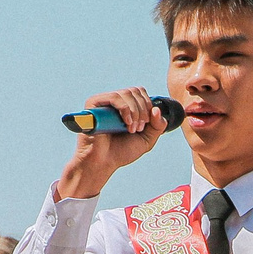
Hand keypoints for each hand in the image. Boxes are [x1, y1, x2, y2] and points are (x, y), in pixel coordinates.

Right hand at [55, 87, 169, 200]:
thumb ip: (158, 125)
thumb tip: (157, 109)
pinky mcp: (94, 103)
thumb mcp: (147, 139)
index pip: (140, 92)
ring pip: (127, 93)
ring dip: (135, 112)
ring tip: (132, 129)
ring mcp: (104, 102)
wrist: (102, 162)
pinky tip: (126, 123)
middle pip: (135, 91)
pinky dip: (126, 109)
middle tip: (139, 128)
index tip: (146, 124)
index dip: (147, 105)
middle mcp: (114, 102)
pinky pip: (115, 97)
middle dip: (143, 110)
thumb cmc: (121, 152)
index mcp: (125, 106)